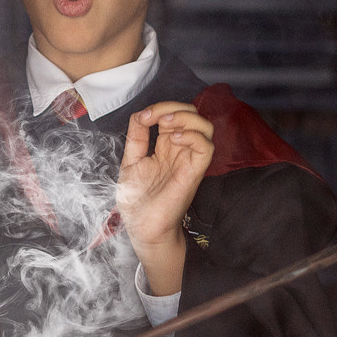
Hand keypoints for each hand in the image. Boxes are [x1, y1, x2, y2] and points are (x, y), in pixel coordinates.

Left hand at [117, 101, 213, 295]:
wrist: (143, 229)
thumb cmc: (137, 202)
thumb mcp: (130, 162)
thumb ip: (136, 137)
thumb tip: (141, 114)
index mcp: (164, 147)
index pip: (172, 115)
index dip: (160, 108)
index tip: (143, 117)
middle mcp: (180, 151)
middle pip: (192, 114)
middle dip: (175, 107)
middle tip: (156, 117)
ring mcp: (188, 161)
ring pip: (205, 126)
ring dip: (186, 118)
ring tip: (167, 124)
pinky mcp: (194, 173)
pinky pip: (206, 147)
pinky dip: (192, 136)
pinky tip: (173, 139)